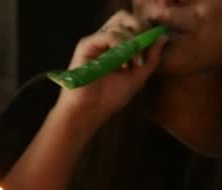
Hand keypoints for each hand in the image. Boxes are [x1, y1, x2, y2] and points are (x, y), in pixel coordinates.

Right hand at [53, 10, 167, 129]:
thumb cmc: (109, 98)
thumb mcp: (138, 77)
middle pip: (124, 18)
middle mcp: (104, 40)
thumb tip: (163, 37)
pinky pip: (107, 35)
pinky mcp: (85, 46)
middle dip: (139, 29)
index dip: (145, 30)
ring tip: (132, 63)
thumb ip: (151, 57)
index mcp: (115, 46)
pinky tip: (122, 63)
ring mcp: (95, 42)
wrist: (90, 111)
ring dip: (131, 42)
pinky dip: (119, 45)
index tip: (153, 46)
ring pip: (118, 25)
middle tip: (143, 49)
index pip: (132, 24)